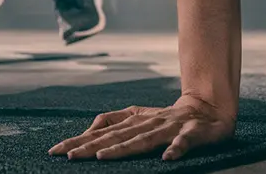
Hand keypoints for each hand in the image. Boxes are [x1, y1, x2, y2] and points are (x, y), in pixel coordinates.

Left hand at [48, 95, 234, 160]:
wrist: (209, 108)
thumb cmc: (168, 118)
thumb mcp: (139, 117)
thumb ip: (116, 121)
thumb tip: (90, 130)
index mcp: (135, 119)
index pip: (102, 130)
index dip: (79, 140)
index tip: (56, 151)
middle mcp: (148, 122)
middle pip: (116, 136)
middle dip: (90, 146)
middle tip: (68, 156)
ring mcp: (170, 126)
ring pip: (144, 138)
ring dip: (123, 148)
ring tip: (102, 157)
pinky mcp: (193, 132)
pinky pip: (185, 141)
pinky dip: (177, 148)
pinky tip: (168, 158)